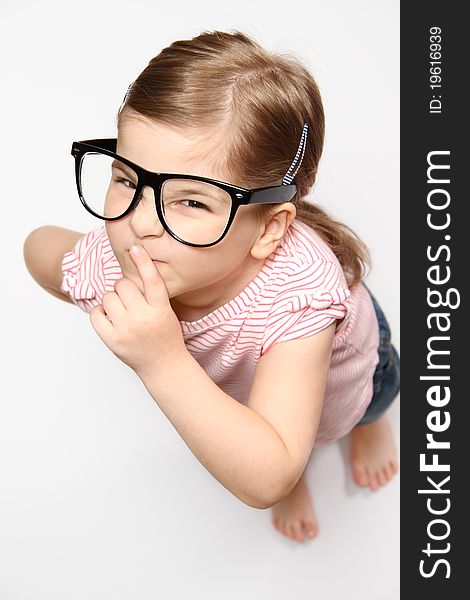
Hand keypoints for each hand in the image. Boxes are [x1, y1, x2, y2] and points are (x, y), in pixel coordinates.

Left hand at [89, 245, 186, 378]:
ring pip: (108, 297)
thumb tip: (126, 274)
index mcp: (161, 310)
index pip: (152, 281)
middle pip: (123, 285)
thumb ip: (151, 295)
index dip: (144, 262)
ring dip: (112, 300)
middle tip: (131, 300)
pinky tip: (110, 318)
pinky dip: (100, 312)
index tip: (136, 248)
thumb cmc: (165, 336)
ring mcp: (126, 330)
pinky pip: (96, 313)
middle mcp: (143, 319)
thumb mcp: (166, 312)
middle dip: (124, 288)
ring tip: (122, 311)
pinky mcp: (112, 340)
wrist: (163, 365)